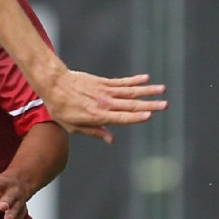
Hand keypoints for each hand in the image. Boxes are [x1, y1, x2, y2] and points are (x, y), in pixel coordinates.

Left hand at [0, 156, 34, 218]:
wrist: (21, 185)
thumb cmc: (0, 183)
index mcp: (6, 183)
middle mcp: (14, 195)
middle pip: (11, 199)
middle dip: (7, 203)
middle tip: (1, 207)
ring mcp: (18, 206)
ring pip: (16, 213)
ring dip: (12, 218)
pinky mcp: (19, 217)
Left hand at [39, 71, 165, 142]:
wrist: (53, 83)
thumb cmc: (61, 108)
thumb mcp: (73, 126)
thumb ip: (94, 132)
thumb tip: (111, 140)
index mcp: (98, 116)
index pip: (121, 117)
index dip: (136, 117)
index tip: (150, 115)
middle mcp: (104, 103)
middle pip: (131, 104)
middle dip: (150, 105)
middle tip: (165, 105)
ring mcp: (105, 91)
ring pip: (130, 91)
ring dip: (148, 90)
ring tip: (163, 89)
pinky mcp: (103, 82)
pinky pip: (122, 81)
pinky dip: (135, 80)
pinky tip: (146, 78)